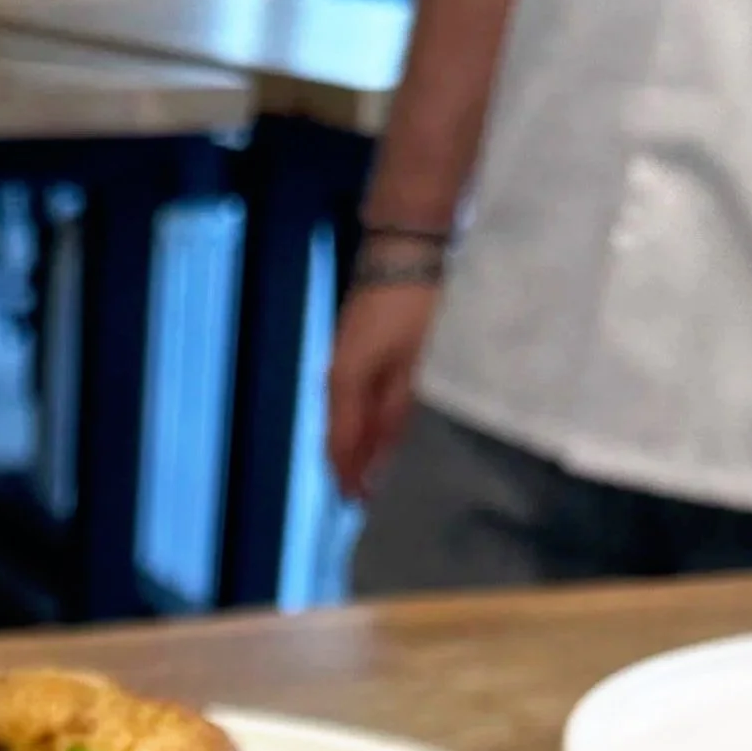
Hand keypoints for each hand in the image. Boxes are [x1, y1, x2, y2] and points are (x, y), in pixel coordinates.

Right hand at [327, 280, 439, 500]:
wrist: (406, 243)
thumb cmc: (414, 304)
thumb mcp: (414, 365)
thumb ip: (398, 416)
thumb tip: (384, 465)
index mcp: (344, 386)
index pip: (339, 448)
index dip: (350, 480)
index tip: (365, 507)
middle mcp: (337, 378)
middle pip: (341, 436)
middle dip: (356, 466)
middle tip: (379, 494)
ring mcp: (345, 359)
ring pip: (350, 417)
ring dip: (364, 443)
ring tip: (387, 466)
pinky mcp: (359, 346)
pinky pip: (358, 396)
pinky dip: (369, 418)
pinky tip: (388, 425)